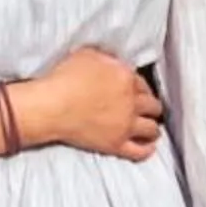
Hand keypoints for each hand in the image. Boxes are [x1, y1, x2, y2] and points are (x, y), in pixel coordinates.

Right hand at [15, 47, 161, 160]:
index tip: (138, 92)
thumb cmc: (63, 79)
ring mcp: (125, 124)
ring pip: (151, 128)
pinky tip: (149, 147)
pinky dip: (147, 149)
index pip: (143, 83)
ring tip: (151, 128)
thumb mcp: (86, 55)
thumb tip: (111, 61)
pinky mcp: (116, 144)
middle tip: (148, 109)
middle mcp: (131, 101)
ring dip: (153, 127)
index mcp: (125, 77)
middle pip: (153, 105)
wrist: (52, 106)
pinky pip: (139, 151)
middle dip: (151, 107)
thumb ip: (105, 58)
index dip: (141, 88)